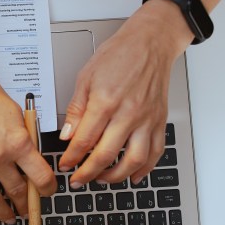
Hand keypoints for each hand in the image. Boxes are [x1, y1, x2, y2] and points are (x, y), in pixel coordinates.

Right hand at [0, 17, 55, 224]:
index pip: (41, 177)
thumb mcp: (16, 111)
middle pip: (18, 191)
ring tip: (8, 218)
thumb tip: (29, 154)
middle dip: (26, 204)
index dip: (48, 189)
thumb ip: (23, 136)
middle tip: (28, 209)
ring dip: (2, 213)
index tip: (47, 192)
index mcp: (18, 143)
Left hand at [58, 3, 192, 185]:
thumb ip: (76, 109)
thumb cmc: (118, 55)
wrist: (150, 43)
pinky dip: (144, 169)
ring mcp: (146, 119)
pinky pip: (155, 152)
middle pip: (105, 154)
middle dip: (87, 173)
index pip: (84, 140)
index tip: (64, 165)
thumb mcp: (85, 77)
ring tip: (100, 179)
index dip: (71, 157)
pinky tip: (133, 175)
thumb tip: (67, 135)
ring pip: (133, 160)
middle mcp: (128, 113)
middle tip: (77, 180)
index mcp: (105, 102)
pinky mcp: (159, 121)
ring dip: (115, 176)